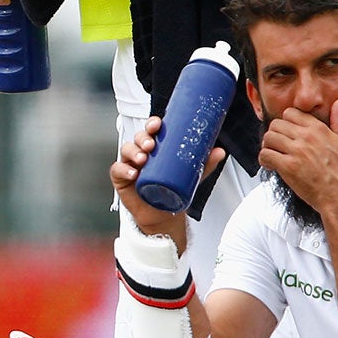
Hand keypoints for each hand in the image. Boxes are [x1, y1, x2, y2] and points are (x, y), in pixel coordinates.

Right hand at [109, 115, 218, 247]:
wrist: (162, 213)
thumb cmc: (172, 190)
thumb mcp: (191, 175)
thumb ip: (205, 163)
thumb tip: (220, 151)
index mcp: (157, 148)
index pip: (152, 130)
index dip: (152, 124)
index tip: (158, 124)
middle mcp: (142, 152)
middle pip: (138, 137)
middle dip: (143, 137)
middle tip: (151, 144)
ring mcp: (130, 164)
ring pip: (126, 150)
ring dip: (133, 151)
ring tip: (143, 159)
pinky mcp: (121, 178)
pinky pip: (117, 170)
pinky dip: (123, 169)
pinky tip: (132, 173)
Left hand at [259, 102, 337, 218]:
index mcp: (318, 129)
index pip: (290, 113)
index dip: (285, 122)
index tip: (287, 133)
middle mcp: (306, 137)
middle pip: (276, 124)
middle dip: (274, 134)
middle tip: (277, 145)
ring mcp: (296, 151)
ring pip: (268, 137)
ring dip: (268, 146)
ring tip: (274, 155)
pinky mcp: (288, 166)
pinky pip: (265, 154)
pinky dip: (264, 160)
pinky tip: (271, 165)